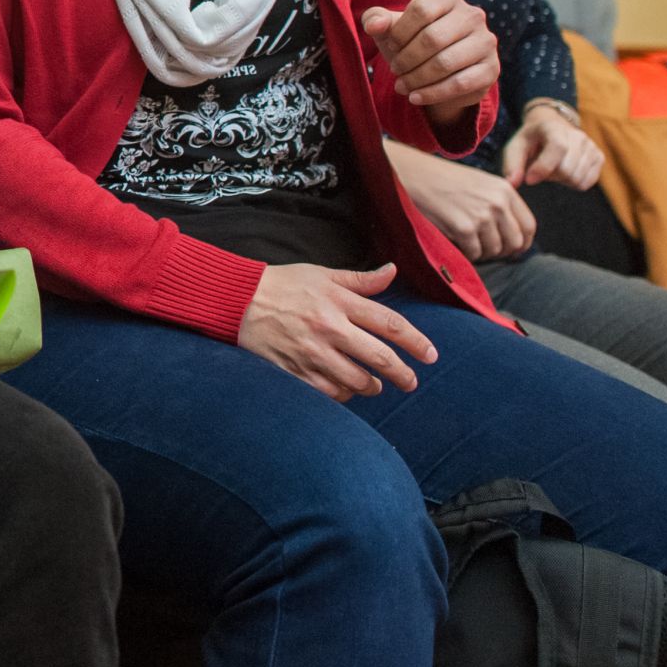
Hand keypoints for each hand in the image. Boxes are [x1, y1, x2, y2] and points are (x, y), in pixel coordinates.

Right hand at [238, 263, 439, 401]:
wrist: (236, 300)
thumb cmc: (282, 284)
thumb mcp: (321, 274)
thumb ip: (360, 279)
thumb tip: (393, 271)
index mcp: (339, 301)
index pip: (390, 324)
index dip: (417, 342)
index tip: (430, 356)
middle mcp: (330, 328)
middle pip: (380, 358)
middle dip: (403, 374)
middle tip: (411, 382)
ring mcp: (312, 353)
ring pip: (358, 381)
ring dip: (372, 386)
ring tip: (375, 385)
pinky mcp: (296, 371)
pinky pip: (330, 393)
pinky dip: (343, 395)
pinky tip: (345, 390)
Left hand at [360, 0, 498, 126]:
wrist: (441, 72)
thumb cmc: (413, 42)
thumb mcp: (392, 29)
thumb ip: (376, 20)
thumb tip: (373, 25)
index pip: (421, 9)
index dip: (399, 32)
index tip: (390, 46)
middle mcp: (473, 15)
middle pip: (433, 38)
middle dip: (407, 59)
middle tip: (395, 70)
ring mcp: (486, 42)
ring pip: (446, 63)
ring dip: (417, 78)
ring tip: (401, 86)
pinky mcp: (491, 69)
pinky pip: (460, 84)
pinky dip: (432, 93)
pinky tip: (415, 97)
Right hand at [388, 140, 536, 260]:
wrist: (414, 174)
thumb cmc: (444, 179)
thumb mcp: (480, 182)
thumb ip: (500, 202)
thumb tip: (514, 232)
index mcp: (505, 190)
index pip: (529, 226)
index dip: (522, 243)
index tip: (512, 249)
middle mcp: (498, 203)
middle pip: (514, 242)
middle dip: (501, 251)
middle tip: (485, 249)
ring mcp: (482, 216)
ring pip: (494, 250)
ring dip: (481, 252)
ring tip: (467, 243)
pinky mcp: (464, 228)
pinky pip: (474, 253)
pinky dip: (466, 253)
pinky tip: (456, 242)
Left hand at [503, 106, 604, 190]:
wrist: (552, 127)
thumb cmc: (531, 140)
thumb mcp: (515, 147)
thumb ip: (512, 165)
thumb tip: (512, 183)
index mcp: (554, 128)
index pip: (558, 148)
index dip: (544, 168)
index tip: (530, 180)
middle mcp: (577, 135)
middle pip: (567, 169)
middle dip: (550, 176)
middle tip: (541, 169)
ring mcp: (591, 146)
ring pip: (577, 178)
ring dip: (561, 180)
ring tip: (553, 168)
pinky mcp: (599, 157)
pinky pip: (587, 182)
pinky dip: (574, 182)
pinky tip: (565, 171)